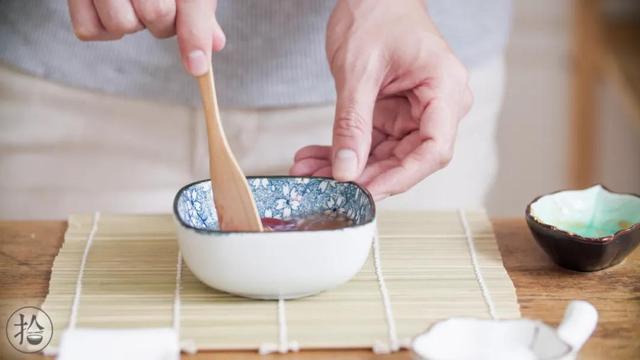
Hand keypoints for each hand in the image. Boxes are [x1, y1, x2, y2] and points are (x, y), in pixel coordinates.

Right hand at [67, 0, 224, 75]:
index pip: (192, 1)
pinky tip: (111, 9)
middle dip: (164, 23)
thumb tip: (215, 45)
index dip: (195, 34)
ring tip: (132, 2)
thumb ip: (198, 11)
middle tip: (162, 6)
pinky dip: (103, 29)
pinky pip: (89, 30)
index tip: (198, 68)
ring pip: (122, 25)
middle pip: (157, 16)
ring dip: (132, 24)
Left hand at [290, 0, 471, 200]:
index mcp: (444, 89)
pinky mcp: (395, 114)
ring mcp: (416, 112)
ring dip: (347, 168)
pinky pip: (372, 143)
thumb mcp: (358, 71)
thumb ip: (352, 124)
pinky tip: (315, 159)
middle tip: (325, 188)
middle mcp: (438, 106)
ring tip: (309, 173)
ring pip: (386, 156)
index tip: (365, 192)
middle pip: (408, 158)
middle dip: (364, 176)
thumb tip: (346, 171)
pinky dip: (344, 151)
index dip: (400, 177)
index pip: (434, 150)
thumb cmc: (375, 14)